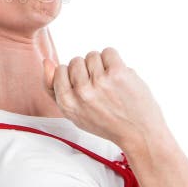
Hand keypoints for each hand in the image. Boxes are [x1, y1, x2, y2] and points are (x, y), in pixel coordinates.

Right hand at [42, 47, 167, 148]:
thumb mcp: (74, 113)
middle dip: (87, 70)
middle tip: (100, 88)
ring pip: (92, 55)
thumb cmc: (107, 123)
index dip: (73, 76)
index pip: (59, 70)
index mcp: (67, 104)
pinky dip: (114, 61)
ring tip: (110, 82)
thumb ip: (54, 89)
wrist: (140, 134)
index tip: (86, 88)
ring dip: (101, 65)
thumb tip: (47, 62)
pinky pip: (108, 51)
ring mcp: (99, 82)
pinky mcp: (117, 73)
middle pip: (75, 61)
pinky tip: (118, 75)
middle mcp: (81, 93)